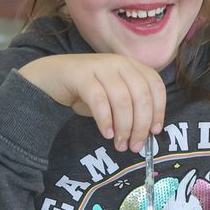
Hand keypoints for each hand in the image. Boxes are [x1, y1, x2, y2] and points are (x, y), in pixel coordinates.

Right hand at [20, 54, 165, 151]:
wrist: (50, 79)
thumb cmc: (87, 91)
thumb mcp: (114, 97)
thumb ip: (131, 107)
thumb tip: (147, 133)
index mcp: (132, 66)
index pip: (155, 86)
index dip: (159, 110)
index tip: (154, 132)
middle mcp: (119, 63)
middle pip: (141, 96)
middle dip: (141, 125)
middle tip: (135, 146)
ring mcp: (101, 66)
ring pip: (122, 100)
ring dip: (124, 127)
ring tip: (120, 145)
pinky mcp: (81, 75)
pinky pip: (99, 100)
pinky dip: (105, 120)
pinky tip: (107, 134)